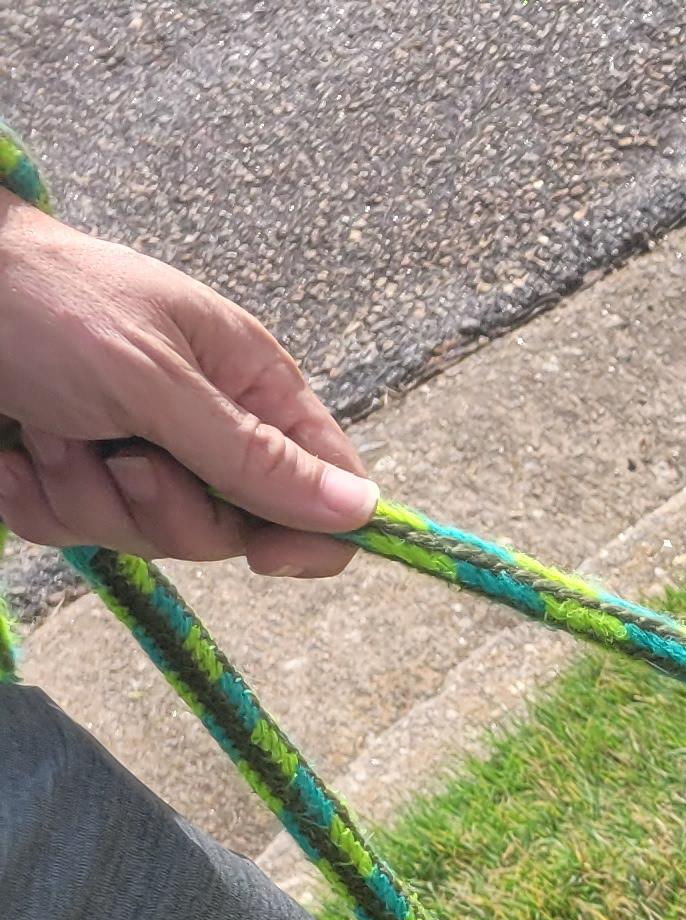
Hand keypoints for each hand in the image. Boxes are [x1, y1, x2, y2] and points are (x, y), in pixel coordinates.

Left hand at [0, 196, 371, 576]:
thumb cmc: (40, 304)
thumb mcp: (153, 379)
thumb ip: (252, 454)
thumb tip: (361, 509)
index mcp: (249, 384)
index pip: (327, 486)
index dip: (311, 533)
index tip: (265, 558)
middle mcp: (205, 427)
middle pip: (232, 531)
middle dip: (162, 505)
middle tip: (118, 453)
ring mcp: (138, 455)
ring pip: (152, 538)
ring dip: (87, 494)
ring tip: (47, 430)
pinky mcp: (74, 479)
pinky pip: (81, 535)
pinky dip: (38, 501)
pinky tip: (16, 451)